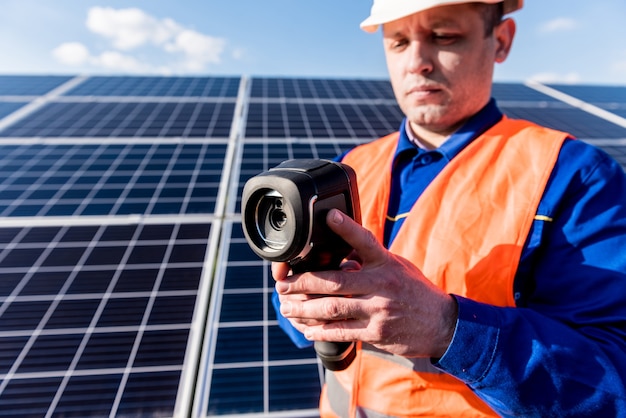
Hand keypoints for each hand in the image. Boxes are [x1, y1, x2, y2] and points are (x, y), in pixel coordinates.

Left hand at [272, 209, 457, 357]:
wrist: (442, 324)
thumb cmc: (415, 290)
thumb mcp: (397, 265)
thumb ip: (370, 258)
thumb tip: (342, 248)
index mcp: (386, 264)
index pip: (365, 241)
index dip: (346, 227)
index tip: (328, 216)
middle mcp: (382, 285)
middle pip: (335, 282)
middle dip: (303, 283)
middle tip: (283, 285)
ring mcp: (379, 311)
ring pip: (333, 309)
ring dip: (305, 309)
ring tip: (287, 308)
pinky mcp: (377, 333)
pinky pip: (342, 332)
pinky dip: (321, 331)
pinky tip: (307, 329)